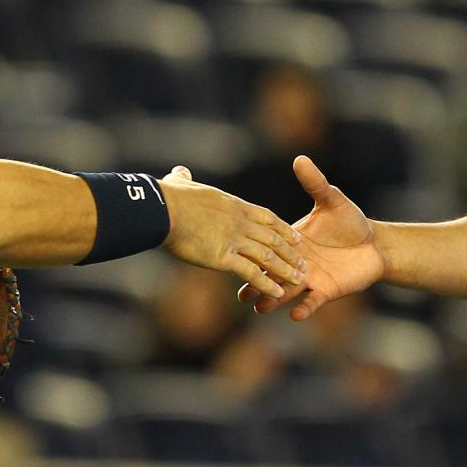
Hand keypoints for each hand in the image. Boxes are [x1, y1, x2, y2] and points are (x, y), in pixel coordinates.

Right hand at [160, 166, 304, 298]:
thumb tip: (180, 172)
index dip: (283, 229)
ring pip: (268, 256)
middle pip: (273, 238)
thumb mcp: (182, 183)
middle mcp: (240, 222)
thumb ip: (185, 179)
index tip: (296, 237)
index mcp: (234, 205)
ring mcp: (233, 240)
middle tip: (304, 263)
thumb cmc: (168, 197)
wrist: (162, 210)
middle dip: (291, 252)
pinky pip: (250, 272)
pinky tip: (276, 293)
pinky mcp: (223, 257)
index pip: (267, 217)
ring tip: (299, 279)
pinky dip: (265, 283)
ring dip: (285, 269)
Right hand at [237, 155, 384, 319]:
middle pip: (270, 274)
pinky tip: (295, 315)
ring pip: (285, 291)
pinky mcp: (326, 291)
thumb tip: (300, 159)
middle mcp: (295, 263)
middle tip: (240, 293)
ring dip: (272, 300)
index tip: (232, 255)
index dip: (251, 251)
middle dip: (255, 284)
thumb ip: (315, 183)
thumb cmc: (350, 221)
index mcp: (291, 241)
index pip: (266, 246)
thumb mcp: (331, 200)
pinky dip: (304, 308)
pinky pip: (312, 302)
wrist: (374, 244)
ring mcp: (309, 279)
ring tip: (260, 308)